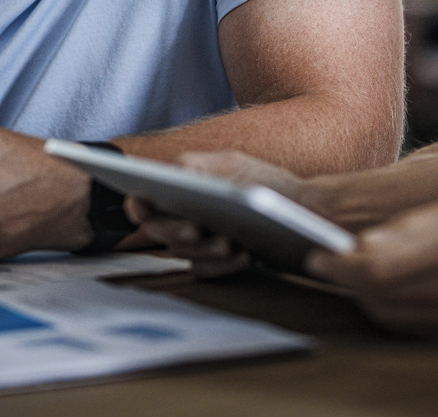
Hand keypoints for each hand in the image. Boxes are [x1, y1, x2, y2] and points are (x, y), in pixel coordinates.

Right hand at [130, 150, 328, 278]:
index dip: (136, 205)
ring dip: (204, 248)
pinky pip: (207, 271)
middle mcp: (182, 220)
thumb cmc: (263, 182)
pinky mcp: (215, 266)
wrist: (301, 210)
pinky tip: (244, 253)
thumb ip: (198, 166)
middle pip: (159, 231)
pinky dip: (223, 265)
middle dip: (174, 230)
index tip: (143, 207)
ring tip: (228, 240)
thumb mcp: (232, 165)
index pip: (142, 201)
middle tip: (194, 228)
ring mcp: (198, 245)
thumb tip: (173, 171)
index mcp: (180, 192)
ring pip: (184, 253)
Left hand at [304, 196, 437, 339]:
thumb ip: (406, 228)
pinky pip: (411, 329)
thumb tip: (362, 244)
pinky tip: (385, 293)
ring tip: (354, 277)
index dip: (337, 265)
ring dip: (364, 298)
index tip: (316, 256)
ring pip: (389, 316)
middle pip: (375, 296)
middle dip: (345, 282)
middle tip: (328, 265)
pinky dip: (389, 312)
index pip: (372, 268)